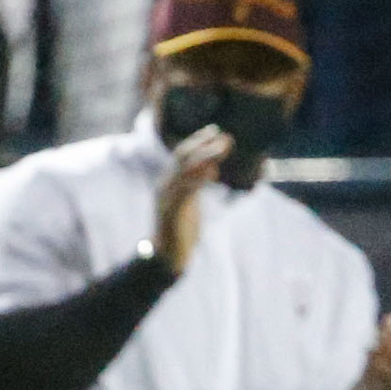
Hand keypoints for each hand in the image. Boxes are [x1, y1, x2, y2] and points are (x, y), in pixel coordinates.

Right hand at [152, 126, 229, 273]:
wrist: (167, 258)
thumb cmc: (180, 231)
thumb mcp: (189, 202)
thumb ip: (196, 185)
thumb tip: (211, 167)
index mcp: (168, 182)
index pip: (182, 155)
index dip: (198, 141)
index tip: (215, 131)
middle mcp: (165, 186)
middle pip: (182, 157)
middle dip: (203, 144)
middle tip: (225, 137)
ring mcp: (166, 198)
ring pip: (184, 171)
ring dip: (206, 157)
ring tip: (223, 148)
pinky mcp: (171, 213)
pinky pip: (185, 191)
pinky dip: (199, 179)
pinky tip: (213, 172)